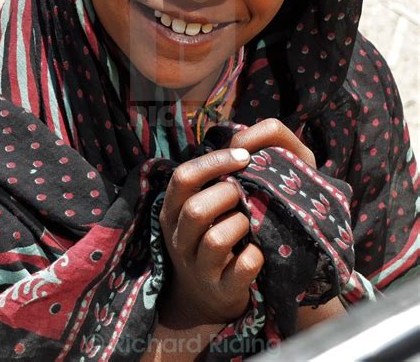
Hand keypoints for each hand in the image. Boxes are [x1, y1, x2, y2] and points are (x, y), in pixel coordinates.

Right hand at [158, 120, 315, 327]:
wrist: (209, 294)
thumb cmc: (216, 231)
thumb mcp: (206, 203)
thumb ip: (218, 174)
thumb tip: (243, 139)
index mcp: (173, 209)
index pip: (183, 177)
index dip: (214, 162)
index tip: (244, 157)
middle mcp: (179, 238)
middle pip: (195, 209)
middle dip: (227, 195)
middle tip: (243, 194)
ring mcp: (198, 267)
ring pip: (215, 240)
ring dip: (241, 225)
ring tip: (250, 223)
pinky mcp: (221, 290)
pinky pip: (240, 269)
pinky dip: (255, 256)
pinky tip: (259, 250)